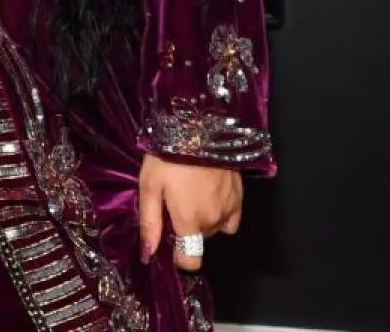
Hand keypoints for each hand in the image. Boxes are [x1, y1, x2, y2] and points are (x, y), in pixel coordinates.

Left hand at [138, 154, 242, 270]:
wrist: (199, 130)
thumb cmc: (168, 158)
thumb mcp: (149, 187)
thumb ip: (150, 222)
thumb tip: (149, 253)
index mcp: (189, 222)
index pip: (191, 259)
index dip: (180, 258)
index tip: (171, 246)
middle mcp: (213, 222)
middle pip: (198, 240)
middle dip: (186, 230)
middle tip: (173, 204)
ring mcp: (230, 210)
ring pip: (214, 229)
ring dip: (202, 221)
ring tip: (190, 195)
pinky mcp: (240, 197)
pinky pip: (231, 219)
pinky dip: (220, 215)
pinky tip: (209, 197)